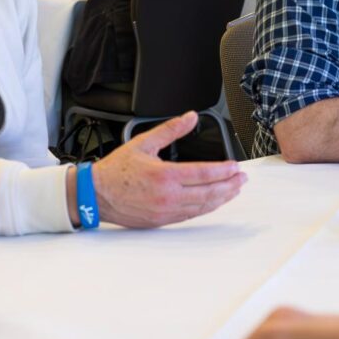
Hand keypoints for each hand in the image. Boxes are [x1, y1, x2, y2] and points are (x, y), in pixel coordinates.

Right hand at [92, 112, 244, 228]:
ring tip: (233, 190)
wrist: (96, 195)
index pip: (203, 174)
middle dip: (229, 186)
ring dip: (221, 198)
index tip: (236, 167)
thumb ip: (170, 130)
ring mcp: (166, 211)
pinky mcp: (163, 220)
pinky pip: (191, 215)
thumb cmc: (116, 171)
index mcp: (164, 175)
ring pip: (202, 206)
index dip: (224, 171)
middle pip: (208, 193)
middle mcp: (168, 196)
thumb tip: (190, 117)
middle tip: (242, 179)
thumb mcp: (143, 143)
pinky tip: (214, 201)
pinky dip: (206, 208)